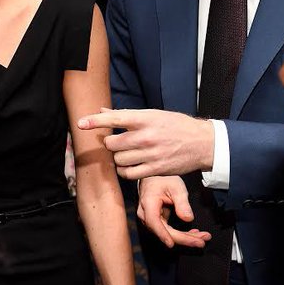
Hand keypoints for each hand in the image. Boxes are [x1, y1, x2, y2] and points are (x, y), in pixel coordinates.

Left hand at [77, 107, 213, 178]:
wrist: (202, 143)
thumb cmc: (176, 125)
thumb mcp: (154, 115)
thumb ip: (127, 115)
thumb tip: (102, 111)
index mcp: (146, 119)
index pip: (115, 118)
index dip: (95, 121)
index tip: (81, 123)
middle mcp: (146, 136)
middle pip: (112, 144)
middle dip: (111, 143)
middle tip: (118, 142)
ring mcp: (150, 154)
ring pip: (118, 160)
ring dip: (118, 158)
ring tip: (126, 154)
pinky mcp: (155, 169)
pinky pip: (128, 173)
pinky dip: (124, 170)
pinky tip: (129, 165)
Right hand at [137, 175, 210, 248]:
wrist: (155, 177)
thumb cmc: (164, 179)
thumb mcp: (176, 187)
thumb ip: (182, 203)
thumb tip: (188, 219)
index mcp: (148, 204)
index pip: (154, 222)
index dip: (163, 234)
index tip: (171, 244)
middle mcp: (146, 214)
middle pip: (164, 231)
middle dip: (184, 238)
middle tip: (202, 242)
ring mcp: (151, 219)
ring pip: (168, 233)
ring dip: (186, 237)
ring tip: (203, 237)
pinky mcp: (157, 221)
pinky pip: (169, 230)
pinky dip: (182, 233)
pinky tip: (194, 234)